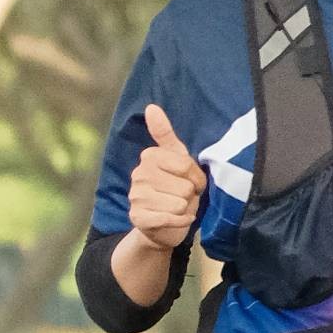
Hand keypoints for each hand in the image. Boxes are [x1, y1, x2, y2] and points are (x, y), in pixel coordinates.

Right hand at [127, 102, 205, 249]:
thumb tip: (151, 107)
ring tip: (178, 207)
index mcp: (149, 157)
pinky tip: (175, 219)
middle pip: (184, 186)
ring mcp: (136, 197)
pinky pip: (171, 218)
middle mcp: (138, 175)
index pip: (186, 165)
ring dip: (185, 209)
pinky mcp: (138, 218)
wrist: (164, 225)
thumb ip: (165, 134)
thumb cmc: (175, 188)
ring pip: (179, 203)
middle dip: (190, 195)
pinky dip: (180, 221)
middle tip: (183, 196)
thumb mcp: (177, 158)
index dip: (196, 177)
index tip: (190, 180)